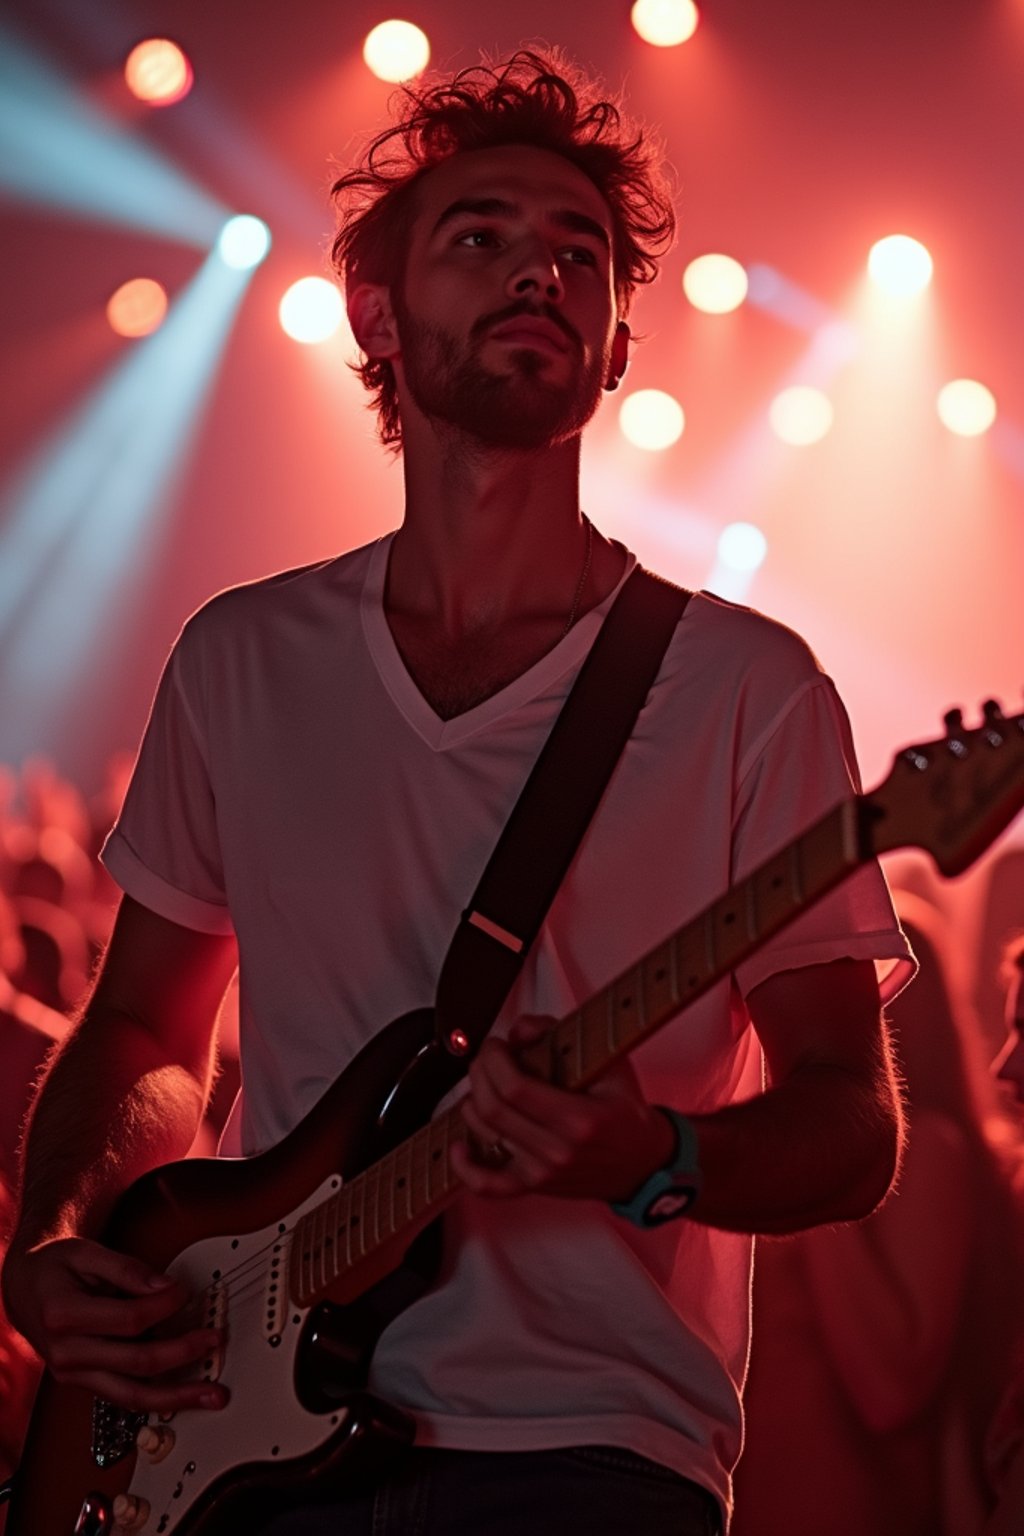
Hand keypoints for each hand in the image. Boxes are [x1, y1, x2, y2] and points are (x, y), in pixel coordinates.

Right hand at [1, 1237, 227, 1412]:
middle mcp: (67, 1354)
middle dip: (183, 1354)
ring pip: (132, 1396)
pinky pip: (125, 1396)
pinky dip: (158, 1398)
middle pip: (136, 1363)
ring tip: (212, 1395)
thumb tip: (166, 1287)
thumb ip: (128, 1269)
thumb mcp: (87, 1252)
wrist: (25, 1288)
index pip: (129, 1319)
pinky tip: (185, 1395)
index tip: (186, 1291)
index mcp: (63, 1316)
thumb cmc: (55, 1267)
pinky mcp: (85, 1383)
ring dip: (178, 1397)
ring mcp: (74, 1374)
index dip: (165, 1305)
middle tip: (215, 1340)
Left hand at [450, 1017, 673, 1201]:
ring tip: (483, 1082)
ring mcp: (543, 1173)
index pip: (515, 1088)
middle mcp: (557, 1152)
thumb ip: (561, 1037)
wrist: (643, 1162)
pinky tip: (459, 1145)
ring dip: (473, 1102)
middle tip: (487, 1056)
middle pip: (493, 1110)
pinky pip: (489, 1186)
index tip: (496, 1045)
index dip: (495, 1060)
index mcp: (579, 1120)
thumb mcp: (609, 1062)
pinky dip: (466, 1167)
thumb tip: (520, 1030)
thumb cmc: (626, 1111)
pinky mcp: (534, 1186)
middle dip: (480, 1073)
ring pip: (485, 1136)